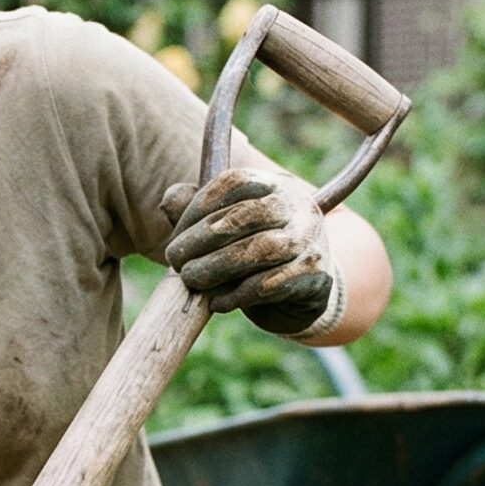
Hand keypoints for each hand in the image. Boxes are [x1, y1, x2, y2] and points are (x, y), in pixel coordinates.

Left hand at [162, 167, 338, 336]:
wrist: (298, 298)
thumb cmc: (251, 259)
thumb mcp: (224, 232)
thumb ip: (196, 213)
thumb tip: (169, 200)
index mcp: (275, 186)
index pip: (235, 182)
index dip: (198, 207)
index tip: (175, 234)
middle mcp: (299, 207)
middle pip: (247, 214)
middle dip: (202, 239)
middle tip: (176, 260)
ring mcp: (311, 241)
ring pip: (261, 249)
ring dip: (216, 266)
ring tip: (191, 280)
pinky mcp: (315, 277)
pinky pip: (270, 284)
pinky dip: (236, 295)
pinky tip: (216, 303)